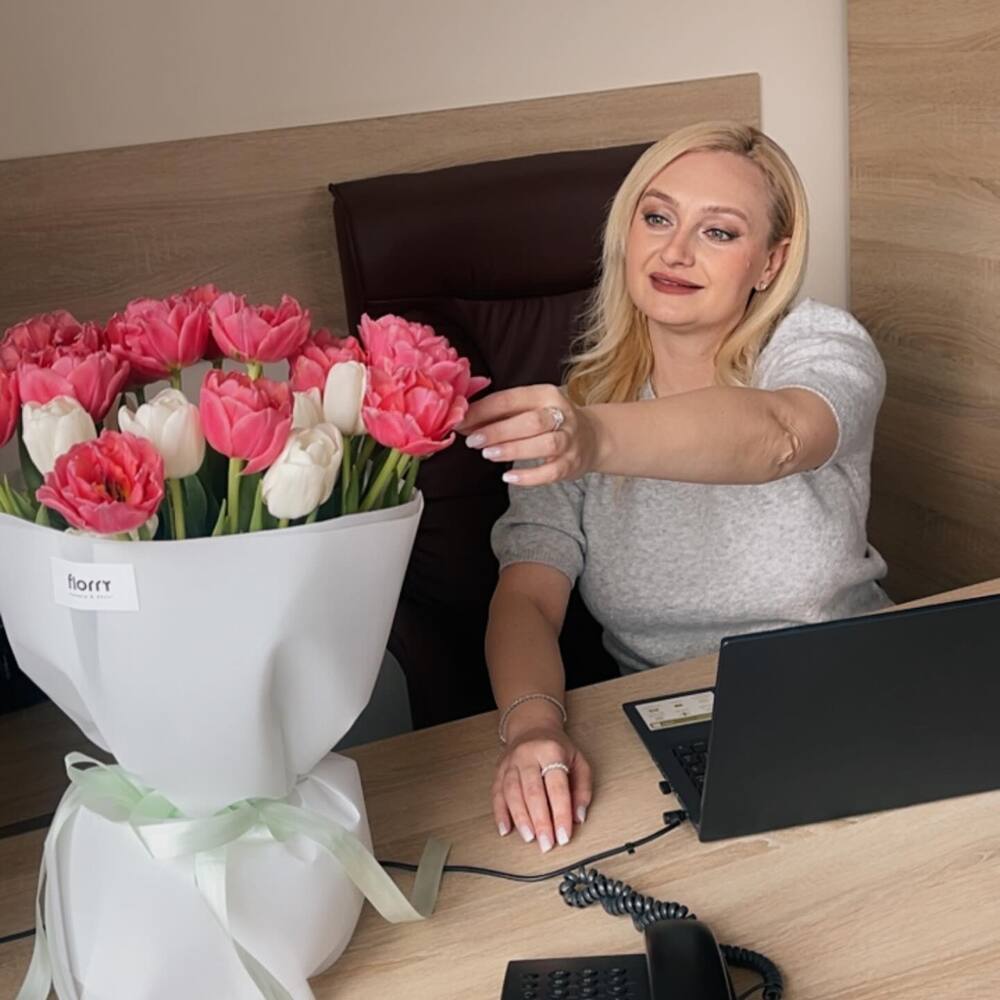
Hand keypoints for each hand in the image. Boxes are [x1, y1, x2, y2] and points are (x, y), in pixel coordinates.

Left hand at [460, 384, 600, 486]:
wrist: (592, 438)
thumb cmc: (548, 421)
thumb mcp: (528, 408)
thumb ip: (498, 413)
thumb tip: (462, 421)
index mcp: (546, 394)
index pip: (512, 399)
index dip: (484, 410)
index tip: (462, 420)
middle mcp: (562, 414)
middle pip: (530, 421)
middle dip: (498, 431)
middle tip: (474, 440)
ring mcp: (569, 440)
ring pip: (543, 444)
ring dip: (513, 449)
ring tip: (488, 454)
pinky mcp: (571, 464)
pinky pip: (551, 472)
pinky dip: (529, 476)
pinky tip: (508, 477)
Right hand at [492, 724, 592, 852]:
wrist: (532, 727)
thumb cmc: (557, 748)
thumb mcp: (579, 761)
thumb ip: (582, 789)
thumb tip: (578, 817)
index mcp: (551, 751)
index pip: (557, 787)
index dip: (561, 813)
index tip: (564, 835)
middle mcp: (528, 755)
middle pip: (532, 791)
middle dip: (540, 821)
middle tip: (546, 843)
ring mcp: (511, 762)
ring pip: (512, 792)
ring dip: (520, 818)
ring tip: (530, 837)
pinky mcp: (499, 770)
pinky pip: (496, 793)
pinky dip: (499, 813)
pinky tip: (505, 829)